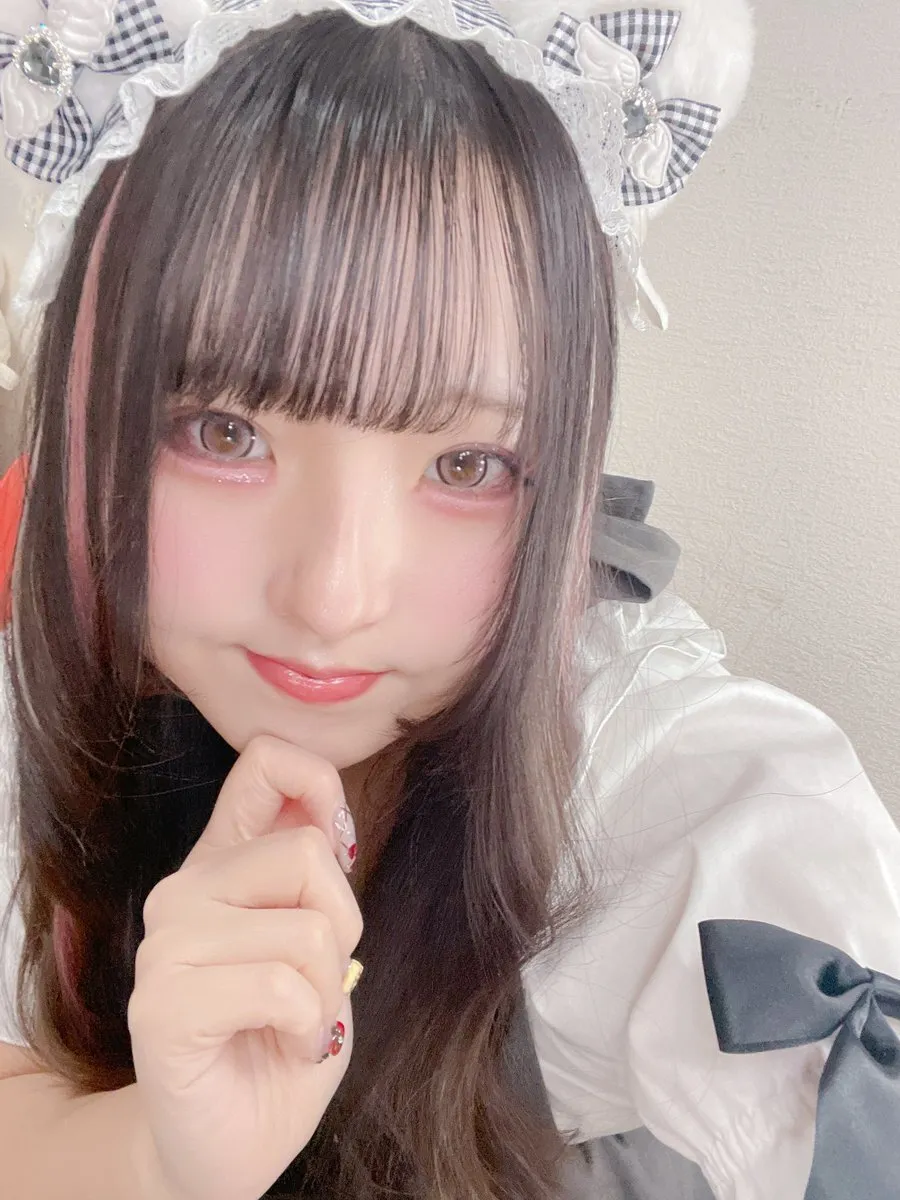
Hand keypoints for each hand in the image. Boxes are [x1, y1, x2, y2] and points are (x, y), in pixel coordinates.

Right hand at [127, 735, 362, 1199]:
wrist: (234, 1144)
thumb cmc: (281, 1039)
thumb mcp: (318, 942)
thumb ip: (312, 873)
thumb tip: (324, 806)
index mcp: (223, 862)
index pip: (263, 764)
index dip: (318, 780)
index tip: (338, 844)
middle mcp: (186, 889)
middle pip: (308, 853)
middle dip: (343, 926)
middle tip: (317, 981)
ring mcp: (166, 944)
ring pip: (306, 927)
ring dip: (327, 988)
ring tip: (296, 1020)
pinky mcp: (163, 1004)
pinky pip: (281, 985)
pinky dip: (307, 1025)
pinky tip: (283, 1044)